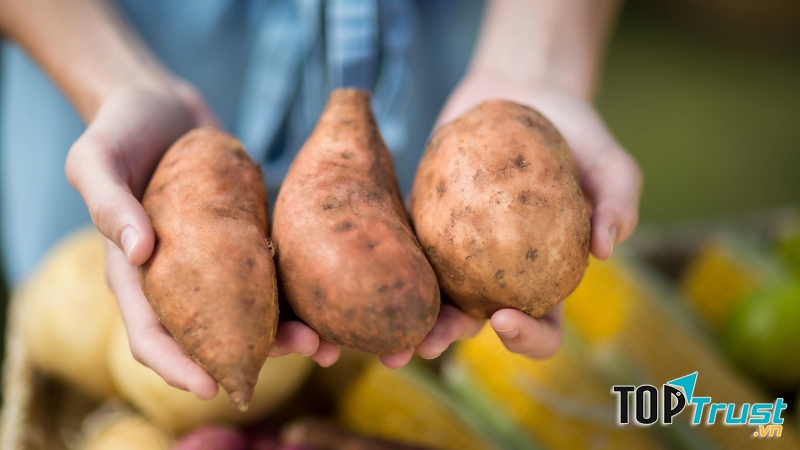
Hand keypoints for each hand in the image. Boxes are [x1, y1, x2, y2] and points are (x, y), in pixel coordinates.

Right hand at [68, 78, 338, 399]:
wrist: (162, 104)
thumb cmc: (120, 129)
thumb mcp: (96, 158)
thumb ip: (107, 201)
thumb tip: (138, 250)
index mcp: (134, 272)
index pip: (150, 335)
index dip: (176, 366)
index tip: (210, 387)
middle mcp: (177, 276)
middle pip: (212, 334)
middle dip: (254, 355)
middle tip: (301, 352)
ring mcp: (215, 260)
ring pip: (250, 312)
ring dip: (288, 331)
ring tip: (326, 341)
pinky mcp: (245, 238)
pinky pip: (272, 274)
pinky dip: (297, 293)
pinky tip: (329, 299)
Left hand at [383, 71, 641, 364]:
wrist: (523, 92)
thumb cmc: (576, 134)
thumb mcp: (609, 162)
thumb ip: (619, 200)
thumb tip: (608, 248)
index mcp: (545, 277)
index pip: (542, 326)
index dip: (527, 338)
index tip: (506, 319)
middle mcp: (497, 273)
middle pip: (475, 320)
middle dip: (450, 337)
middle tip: (430, 340)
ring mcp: (457, 250)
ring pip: (432, 294)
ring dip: (411, 316)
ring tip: (390, 324)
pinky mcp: (424, 220)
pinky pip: (404, 244)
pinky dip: (387, 261)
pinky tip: (364, 268)